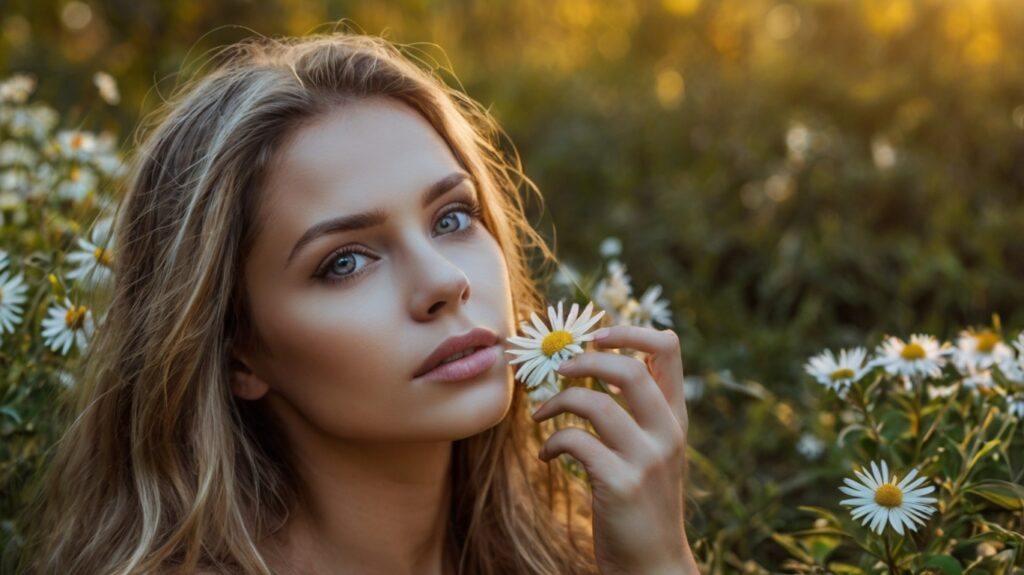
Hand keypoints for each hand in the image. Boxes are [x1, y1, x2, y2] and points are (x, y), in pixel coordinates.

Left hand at [530, 325, 698, 574]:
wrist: (653, 564)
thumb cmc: (643, 502)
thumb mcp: (654, 451)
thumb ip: (640, 412)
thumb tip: (602, 365)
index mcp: (675, 417)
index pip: (668, 349)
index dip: (630, 331)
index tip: (598, 337)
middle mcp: (667, 433)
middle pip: (629, 369)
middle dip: (584, 361)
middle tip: (559, 369)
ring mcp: (645, 459)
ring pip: (595, 404)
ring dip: (557, 401)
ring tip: (541, 414)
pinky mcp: (619, 484)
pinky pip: (575, 442)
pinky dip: (552, 442)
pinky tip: (548, 455)